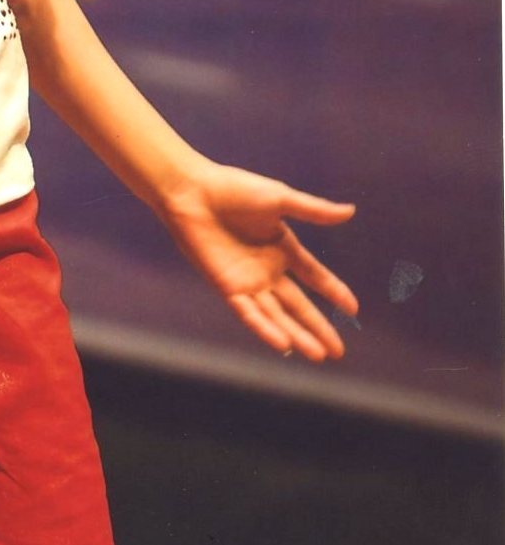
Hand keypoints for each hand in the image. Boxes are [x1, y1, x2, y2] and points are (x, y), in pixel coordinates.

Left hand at [155, 157, 358, 360]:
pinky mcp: (227, 287)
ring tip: (319, 355)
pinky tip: (284, 344)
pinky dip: (266, 328)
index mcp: (282, 246)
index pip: (314, 275)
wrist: (192, 192)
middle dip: (319, 327)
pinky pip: (250, 313)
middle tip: (339, 352)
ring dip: (297, 335)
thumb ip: (313, 210)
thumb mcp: (279, 198)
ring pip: (277, 315)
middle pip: (298, 304)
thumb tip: (351, 211)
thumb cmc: (233, 189)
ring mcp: (248, 281)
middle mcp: (267, 269)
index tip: (353, 310)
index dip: (334, 292)